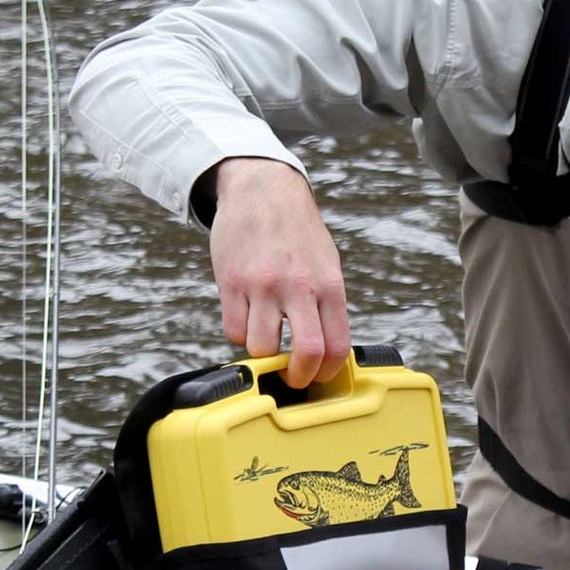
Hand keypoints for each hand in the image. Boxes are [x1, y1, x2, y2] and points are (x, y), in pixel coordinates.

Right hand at [205, 157, 350, 387]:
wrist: (263, 190)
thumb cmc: (299, 232)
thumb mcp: (327, 264)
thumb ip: (328, 304)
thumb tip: (328, 350)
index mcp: (329, 285)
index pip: (337, 345)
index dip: (329, 372)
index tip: (321, 377)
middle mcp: (298, 286)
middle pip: (305, 352)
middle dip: (298, 377)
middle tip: (292, 379)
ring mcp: (263, 285)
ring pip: (260, 347)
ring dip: (262, 355)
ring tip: (266, 342)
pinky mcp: (232, 282)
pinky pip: (233, 329)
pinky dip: (239, 334)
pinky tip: (247, 320)